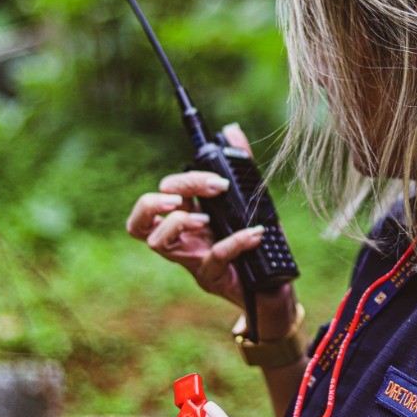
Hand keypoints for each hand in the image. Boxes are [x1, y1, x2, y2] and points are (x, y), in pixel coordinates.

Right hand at [125, 123, 297, 334]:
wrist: (274, 287)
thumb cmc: (256, 244)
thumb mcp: (251, 201)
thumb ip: (240, 165)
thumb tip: (231, 129)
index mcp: (187, 216)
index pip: (162, 194)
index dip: (177, 182)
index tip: (212, 174)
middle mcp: (181, 238)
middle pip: (142, 216)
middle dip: (164, 197)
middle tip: (197, 193)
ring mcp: (191, 259)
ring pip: (154, 242)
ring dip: (175, 223)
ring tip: (205, 218)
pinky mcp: (210, 277)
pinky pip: (211, 259)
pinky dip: (232, 243)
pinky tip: (254, 234)